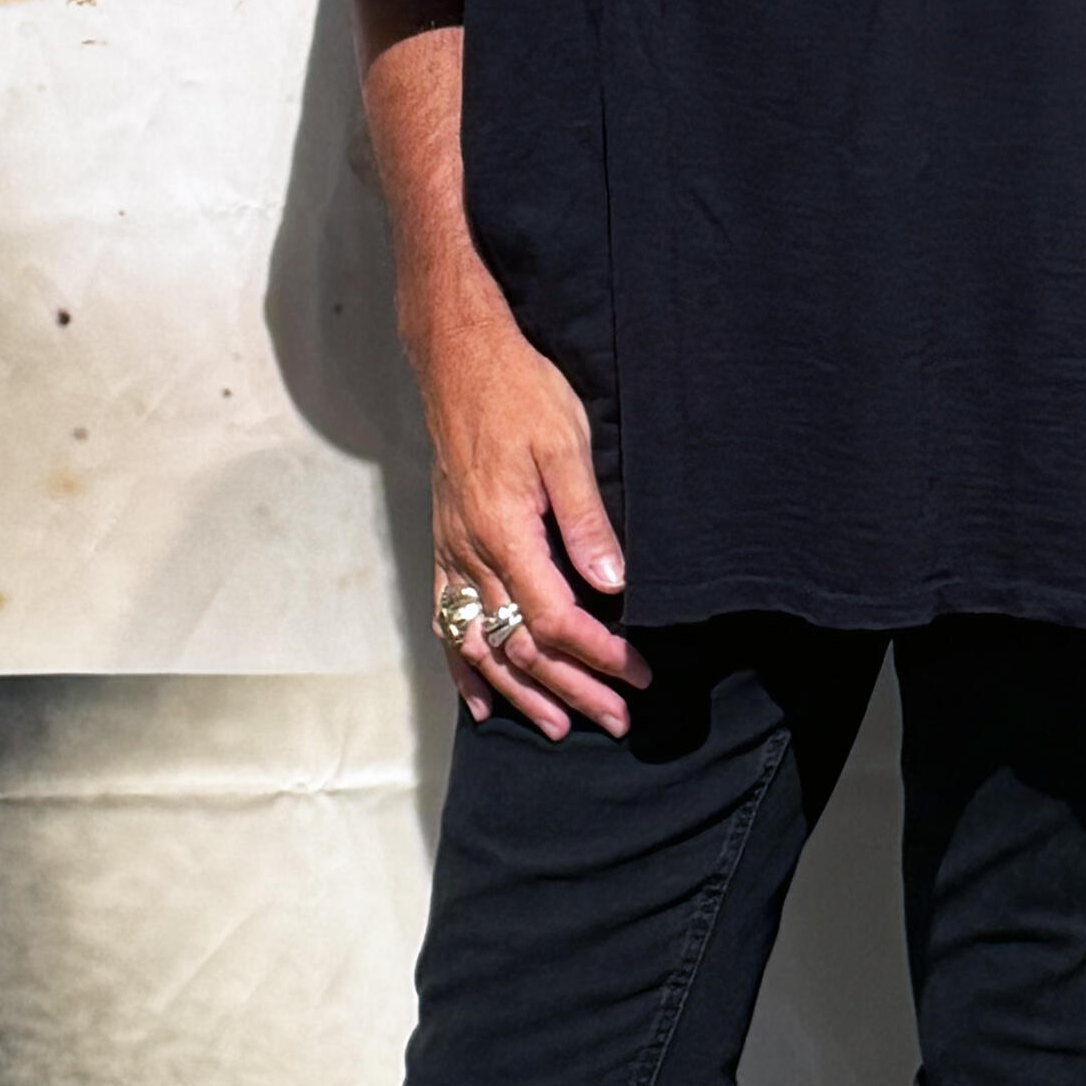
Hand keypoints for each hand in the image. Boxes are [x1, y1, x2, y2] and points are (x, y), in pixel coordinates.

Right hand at [413, 261, 649, 742]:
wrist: (458, 359)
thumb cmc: (518, 393)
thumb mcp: (565, 445)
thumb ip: (587, 519)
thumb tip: (613, 582)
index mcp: (505, 533)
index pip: (556, 619)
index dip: (601, 655)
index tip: (640, 673)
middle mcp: (472, 554)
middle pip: (522, 644)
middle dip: (572, 689)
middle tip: (617, 720)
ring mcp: (453, 553)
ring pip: (482, 645)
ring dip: (522, 692)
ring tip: (559, 726)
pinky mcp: (445, 545)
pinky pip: (447, 622)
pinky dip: (464, 668)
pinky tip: (480, 700)